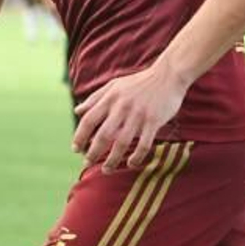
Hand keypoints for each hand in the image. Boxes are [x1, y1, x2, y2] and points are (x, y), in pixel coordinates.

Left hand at [72, 64, 186, 171]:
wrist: (168, 75)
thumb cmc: (139, 82)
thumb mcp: (113, 85)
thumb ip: (94, 98)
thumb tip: (77, 111)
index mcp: (110, 99)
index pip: (89, 120)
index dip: (80, 136)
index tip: (76, 149)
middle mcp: (122, 108)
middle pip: (103, 135)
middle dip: (93, 152)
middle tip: (87, 163)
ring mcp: (138, 115)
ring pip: (122, 142)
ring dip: (113, 159)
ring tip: (107, 170)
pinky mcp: (154, 121)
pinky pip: (144, 143)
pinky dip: (137, 156)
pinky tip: (132, 164)